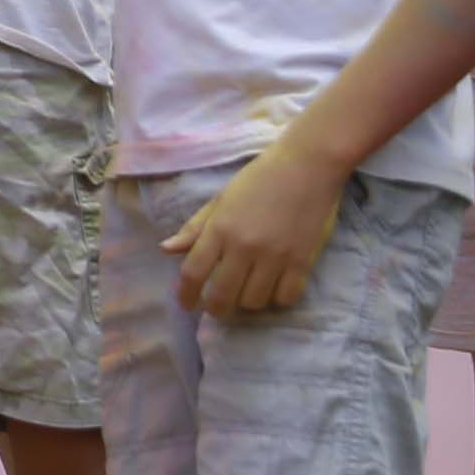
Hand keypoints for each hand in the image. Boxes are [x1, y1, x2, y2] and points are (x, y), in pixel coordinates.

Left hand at [168, 137, 345, 317]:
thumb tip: (165, 249)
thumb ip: (195, 228)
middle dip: (216, 309)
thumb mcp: (221, 199)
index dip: (186, 295)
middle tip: (218, 307)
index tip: (187, 305)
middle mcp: (244, 246)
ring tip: (249, 291)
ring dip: (248, 302)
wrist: (308, 166)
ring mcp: (275, 256)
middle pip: (222, 296)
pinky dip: (278, 299)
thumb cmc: (260, 179)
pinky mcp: (303, 260)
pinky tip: (275, 289)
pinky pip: (286, 298)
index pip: (193, 273)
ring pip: (254, 301)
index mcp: (220, 229)